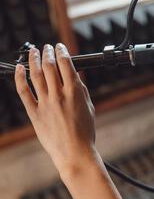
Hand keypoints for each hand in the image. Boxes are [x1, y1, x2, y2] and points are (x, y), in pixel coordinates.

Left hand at [15, 44, 96, 174]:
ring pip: (36, 75)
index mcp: (75, 92)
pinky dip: (20, 77)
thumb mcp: (89, 107)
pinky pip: (24, 91)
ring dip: (34, 60)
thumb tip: (75, 76)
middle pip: (50, 66)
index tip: (60, 46)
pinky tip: (19, 68)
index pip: (66, 64)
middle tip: (47, 47)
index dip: (62, 51)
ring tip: (34, 51)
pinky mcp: (34, 113)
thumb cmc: (85, 132)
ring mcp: (45, 103)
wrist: (74, 152)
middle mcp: (59, 95)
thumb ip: (82, 90)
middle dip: (48, 52)